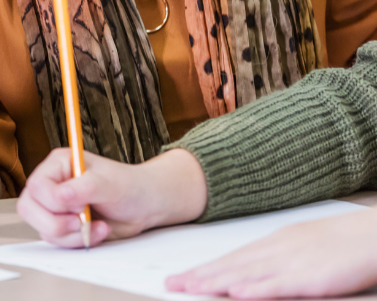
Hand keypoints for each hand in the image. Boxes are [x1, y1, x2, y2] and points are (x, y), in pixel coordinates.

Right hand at [18, 148, 207, 246]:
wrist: (144, 206)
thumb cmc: (128, 187)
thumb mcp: (109, 183)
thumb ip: (83, 188)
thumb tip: (59, 196)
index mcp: (57, 166)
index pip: (37, 186)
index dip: (54, 201)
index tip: (80, 206)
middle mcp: (51, 185)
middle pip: (29, 208)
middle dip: (57, 223)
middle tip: (82, 221)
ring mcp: (54, 207)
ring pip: (42, 228)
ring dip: (71, 235)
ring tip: (96, 226)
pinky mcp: (62, 225)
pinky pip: (56, 240)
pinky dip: (77, 241)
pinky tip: (96, 231)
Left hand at [165, 207, 376, 297]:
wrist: (376, 234)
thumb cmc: (345, 243)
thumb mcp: (305, 247)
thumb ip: (279, 259)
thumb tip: (253, 273)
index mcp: (276, 243)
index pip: (233, 257)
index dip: (205, 268)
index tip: (182, 275)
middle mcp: (278, 250)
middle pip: (232, 265)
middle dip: (200, 275)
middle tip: (170, 283)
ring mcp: (294, 263)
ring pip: (247, 274)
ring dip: (216, 282)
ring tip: (189, 287)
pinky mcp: (313, 278)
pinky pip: (279, 285)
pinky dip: (256, 289)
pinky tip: (235, 292)